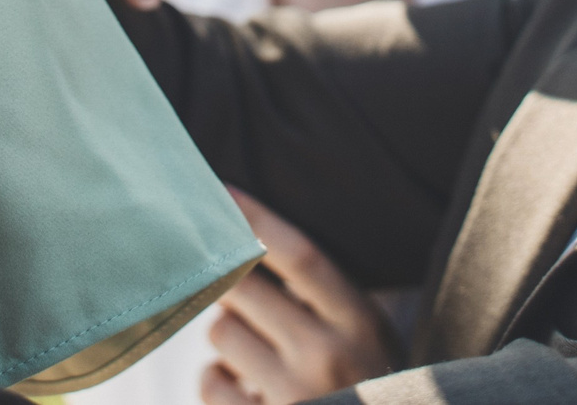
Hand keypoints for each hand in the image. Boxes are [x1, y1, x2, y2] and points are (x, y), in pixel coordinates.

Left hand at [200, 190, 397, 403]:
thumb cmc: (366, 378)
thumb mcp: (366, 331)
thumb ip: (324, 292)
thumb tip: (253, 237)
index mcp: (359, 322)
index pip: (300, 256)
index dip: (257, 219)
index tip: (222, 191)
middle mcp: (326, 356)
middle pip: (243, 289)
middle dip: (227, 279)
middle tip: (231, 281)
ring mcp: (294, 394)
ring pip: (221, 331)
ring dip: (227, 331)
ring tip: (252, 345)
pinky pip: (210, 380)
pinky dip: (218, 378)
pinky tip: (244, 384)